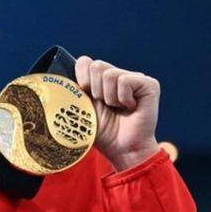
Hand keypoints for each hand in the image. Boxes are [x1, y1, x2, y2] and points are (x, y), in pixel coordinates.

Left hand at [74, 56, 161, 170]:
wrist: (121, 149)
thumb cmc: (102, 132)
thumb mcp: (82, 108)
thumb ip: (73, 89)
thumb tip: (60, 76)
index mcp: (102, 79)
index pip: (85, 62)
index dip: (82, 80)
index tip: (89, 99)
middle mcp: (119, 75)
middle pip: (96, 65)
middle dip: (96, 91)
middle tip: (107, 106)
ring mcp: (135, 78)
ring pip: (109, 74)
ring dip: (109, 98)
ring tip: (118, 109)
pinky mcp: (149, 85)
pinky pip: (124, 81)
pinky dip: (122, 98)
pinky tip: (130, 107)